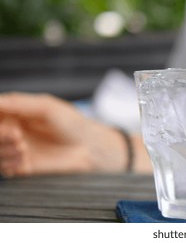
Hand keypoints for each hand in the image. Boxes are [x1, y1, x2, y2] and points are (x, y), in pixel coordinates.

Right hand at [0, 92, 129, 177]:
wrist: (90, 148)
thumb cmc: (73, 124)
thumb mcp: (47, 107)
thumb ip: (19, 103)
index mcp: (19, 112)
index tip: (11, 125)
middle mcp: (15, 130)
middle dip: (0, 135)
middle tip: (17, 136)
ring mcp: (18, 149)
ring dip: (4, 150)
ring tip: (23, 148)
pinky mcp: (23, 166)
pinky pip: (4, 168)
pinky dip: (9, 164)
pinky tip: (24, 160)